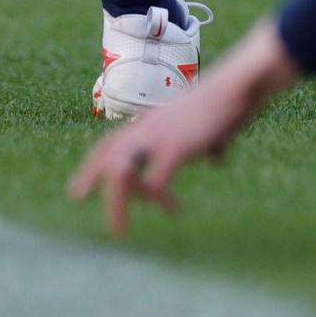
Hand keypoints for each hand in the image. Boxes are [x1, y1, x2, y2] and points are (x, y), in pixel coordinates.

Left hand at [68, 22, 300, 236]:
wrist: (237, 86)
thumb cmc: (227, 102)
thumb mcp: (206, 124)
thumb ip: (206, 141)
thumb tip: (217, 154)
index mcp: (151, 123)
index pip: (110, 144)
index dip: (94, 166)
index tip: (79, 190)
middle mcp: (148, 129)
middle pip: (108, 157)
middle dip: (91, 179)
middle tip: (78, 200)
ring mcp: (159, 138)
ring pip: (121, 174)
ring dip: (117, 203)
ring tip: (121, 230)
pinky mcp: (176, 148)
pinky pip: (155, 182)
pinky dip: (159, 200)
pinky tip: (173, 209)